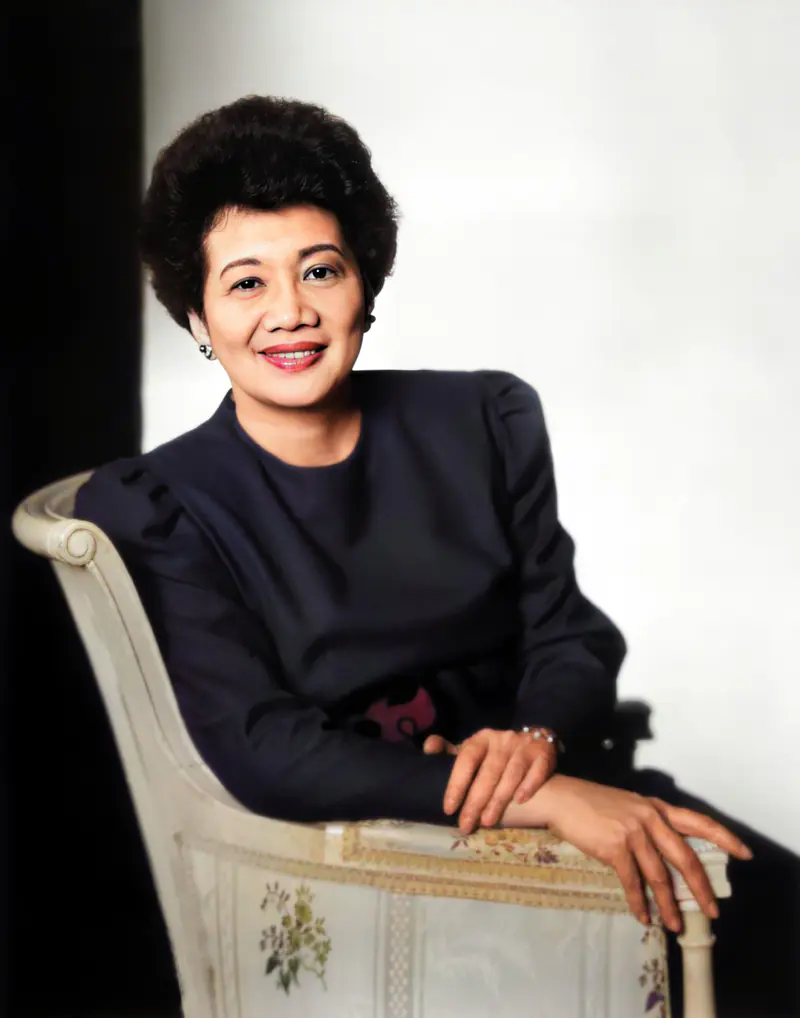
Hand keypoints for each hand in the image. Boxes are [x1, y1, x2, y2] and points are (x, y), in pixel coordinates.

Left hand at [424, 728, 556, 834]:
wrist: (535, 741)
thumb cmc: (496, 753)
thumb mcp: (474, 749)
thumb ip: (451, 752)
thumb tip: (428, 747)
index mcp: (481, 739)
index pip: (465, 759)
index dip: (456, 783)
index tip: (448, 808)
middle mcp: (502, 740)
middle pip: (487, 773)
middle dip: (475, 802)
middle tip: (466, 825)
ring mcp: (524, 746)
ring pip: (510, 775)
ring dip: (498, 800)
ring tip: (487, 822)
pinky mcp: (544, 753)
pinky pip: (536, 771)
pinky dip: (528, 786)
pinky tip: (519, 801)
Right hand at [513, 775, 752, 930]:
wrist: (562, 798)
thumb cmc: (591, 803)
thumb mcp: (628, 806)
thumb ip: (648, 824)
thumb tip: (664, 855)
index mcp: (656, 807)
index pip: (699, 822)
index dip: (724, 838)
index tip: (744, 853)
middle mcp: (650, 818)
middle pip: (685, 857)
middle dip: (701, 888)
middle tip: (712, 910)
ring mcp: (633, 832)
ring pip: (660, 876)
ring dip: (669, 905)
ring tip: (675, 925)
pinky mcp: (615, 847)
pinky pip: (633, 882)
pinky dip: (639, 903)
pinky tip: (643, 916)